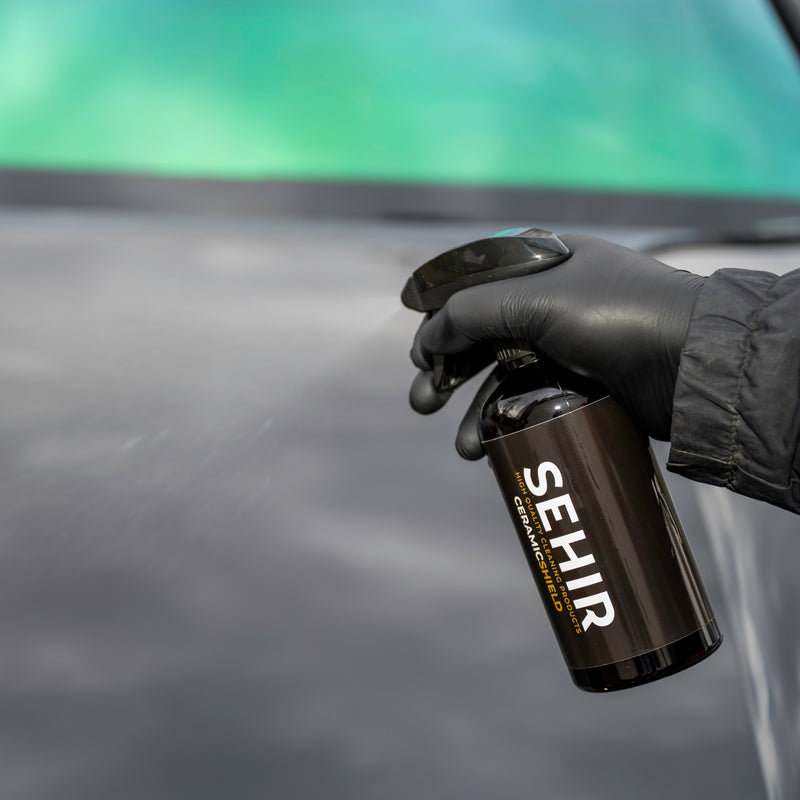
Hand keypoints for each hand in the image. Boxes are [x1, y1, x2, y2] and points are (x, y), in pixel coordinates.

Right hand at [409, 234, 704, 457]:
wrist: (693, 364)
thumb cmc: (617, 314)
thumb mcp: (536, 300)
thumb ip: (471, 313)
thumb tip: (428, 338)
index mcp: (539, 264)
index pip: (472, 285)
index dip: (439, 317)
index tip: (419, 354)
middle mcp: (549, 301)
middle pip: (480, 337)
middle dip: (448, 372)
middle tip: (423, 402)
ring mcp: (567, 345)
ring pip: (504, 377)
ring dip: (475, 411)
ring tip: (462, 447)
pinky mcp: (582, 383)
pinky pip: (531, 402)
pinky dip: (509, 425)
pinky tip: (492, 449)